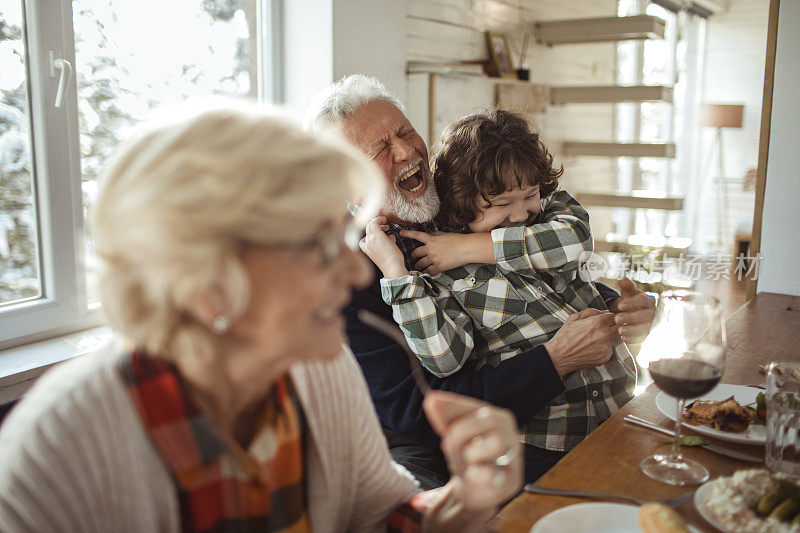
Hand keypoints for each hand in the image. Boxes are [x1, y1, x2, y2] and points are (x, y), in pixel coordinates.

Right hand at [359, 216, 407, 278]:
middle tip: (385, 226)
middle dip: (376, 226)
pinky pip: (374, 222)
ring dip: (378, 222)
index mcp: (366, 249)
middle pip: (367, 229)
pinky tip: (385, 220)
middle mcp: (366, 243)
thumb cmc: (391, 262)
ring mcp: (370, 239)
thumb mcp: (387, 250)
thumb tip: (391, 236)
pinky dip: (379, 219)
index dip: (372, 232)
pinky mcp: (376, 235)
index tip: (380, 230)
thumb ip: (387, 242)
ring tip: (387, 225)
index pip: (365, 237)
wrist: (392, 267)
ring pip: (370, 225)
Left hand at [401, 230, 492, 274]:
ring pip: (419, 264)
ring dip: (417, 266)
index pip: (416, 235)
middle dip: (412, 256)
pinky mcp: (438, 267)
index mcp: (431, 239)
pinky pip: (428, 271)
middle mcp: (430, 249)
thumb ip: (434, 235)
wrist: (466, 249)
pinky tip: (425, 273)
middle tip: (412, 258)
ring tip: (417, 267)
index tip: (401, 233)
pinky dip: (425, 272)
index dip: (407, 233)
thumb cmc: (458, 240)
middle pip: (415, 253)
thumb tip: (429, 235)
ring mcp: (434, 259)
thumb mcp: (444, 234)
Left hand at [423, 390, 522, 512]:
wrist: (478, 491)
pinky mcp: (512, 480)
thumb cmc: (469, 458)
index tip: (432, 400)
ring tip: (467, 460)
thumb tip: (432, 400)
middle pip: (490, 419)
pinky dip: (478, 473)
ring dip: (471, 452)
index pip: (477, 406)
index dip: (454, 403)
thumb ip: (447, 420)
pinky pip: (493, 472)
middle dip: (461, 429)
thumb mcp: (455, 437)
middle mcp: (510, 434)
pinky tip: (474, 473)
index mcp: (497, 419)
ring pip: (497, 443)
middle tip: (447, 444)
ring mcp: (514, 457)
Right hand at [543, 308, 618, 375]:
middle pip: (621, 327)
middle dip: (615, 326)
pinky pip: (610, 349)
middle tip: (606, 328)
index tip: (607, 319)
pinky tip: (592, 348)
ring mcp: (606, 347)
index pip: (615, 316)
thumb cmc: (565, 336)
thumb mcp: (575, 317)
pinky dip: (604, 348)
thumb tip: (605, 312)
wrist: (559, 356)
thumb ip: (592, 311)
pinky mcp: (605, 357)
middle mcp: (604, 335)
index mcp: (597, 322)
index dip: (611, 317)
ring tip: (594, 339)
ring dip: (609, 337)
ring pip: (615, 338)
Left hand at [610, 278, 655, 343]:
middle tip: (617, 318)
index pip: (644, 300)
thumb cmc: (631, 305)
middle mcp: (653, 313)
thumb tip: (624, 280)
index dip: (633, 302)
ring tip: (620, 330)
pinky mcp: (649, 336)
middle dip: (631, 317)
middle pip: (646, 315)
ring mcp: (653, 325)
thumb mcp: (628, 295)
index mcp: (648, 301)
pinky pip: (644, 339)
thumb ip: (627, 288)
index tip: (620, 305)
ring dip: (633, 329)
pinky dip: (634, 339)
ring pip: (646, 328)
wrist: (632, 319)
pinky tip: (624, 338)